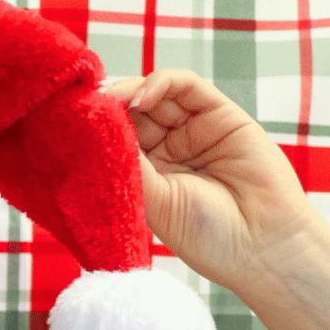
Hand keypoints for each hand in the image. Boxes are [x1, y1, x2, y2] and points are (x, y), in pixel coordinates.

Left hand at [102, 70, 318, 297]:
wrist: (262, 246)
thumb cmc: (208, 236)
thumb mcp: (154, 204)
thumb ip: (128, 167)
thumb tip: (91, 136)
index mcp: (149, 180)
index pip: (115, 144)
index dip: (94, 132)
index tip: (67, 126)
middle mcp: (169, 154)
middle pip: (131, 117)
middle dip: (106, 109)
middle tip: (81, 106)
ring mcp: (194, 132)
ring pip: (155, 97)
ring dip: (128, 92)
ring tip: (106, 100)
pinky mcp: (220, 114)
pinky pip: (185, 87)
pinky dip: (159, 83)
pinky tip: (139, 98)